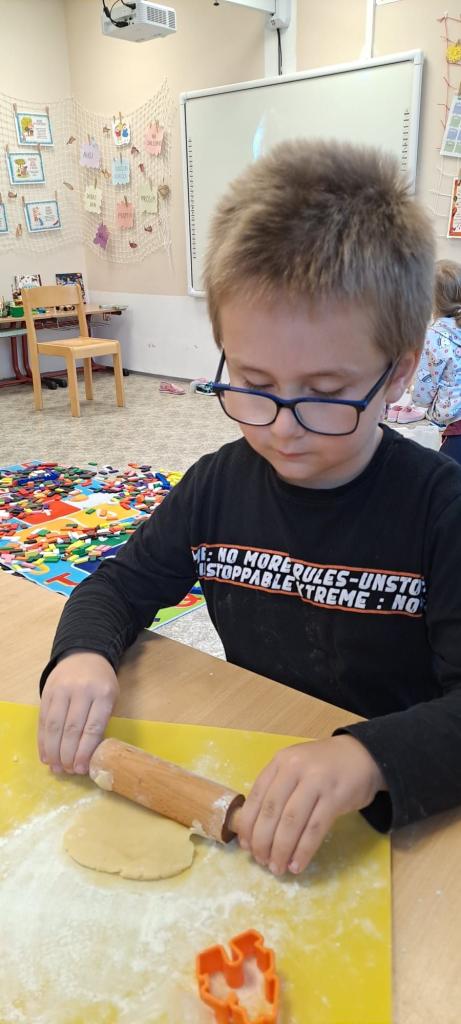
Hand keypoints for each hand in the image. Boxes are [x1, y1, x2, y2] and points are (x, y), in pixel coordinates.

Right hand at [38, 653, 118, 775]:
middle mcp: (81, 691)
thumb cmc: (101, 682)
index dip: (85, 751)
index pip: (93, 727)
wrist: (84, 655)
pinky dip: (43, 740)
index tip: (81, 768)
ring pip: (55, 726)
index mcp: (103, 694)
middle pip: (72, 729)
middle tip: (68, 771)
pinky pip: (43, 720)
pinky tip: (46, 755)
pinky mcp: (47, 692)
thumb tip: (89, 755)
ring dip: (54, 751)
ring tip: (56, 767)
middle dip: (68, 755)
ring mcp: (61, 690)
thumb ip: (101, 721)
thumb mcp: (111, 697)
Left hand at [236, 735, 384, 875]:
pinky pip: (314, 829)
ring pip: (291, 822)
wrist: (363, 756)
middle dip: (263, 841)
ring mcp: (316, 781)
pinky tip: (297, 864)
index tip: (246, 846)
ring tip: (278, 868)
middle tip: (262, 861)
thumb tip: (255, 830)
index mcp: (280, 762)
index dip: (248, 825)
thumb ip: (277, 789)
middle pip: (271, 811)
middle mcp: (295, 768)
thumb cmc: (324, 767)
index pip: (257, 796)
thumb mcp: (296, 767)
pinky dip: (303, 850)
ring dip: (281, 850)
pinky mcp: (335, 797)